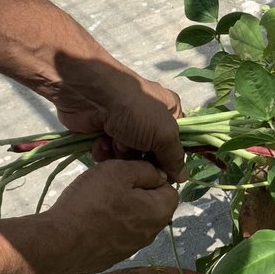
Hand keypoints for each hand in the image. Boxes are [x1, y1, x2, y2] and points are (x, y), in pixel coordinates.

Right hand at [43, 160, 179, 273]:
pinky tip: (90, 220)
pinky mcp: (112, 258)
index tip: (129, 172)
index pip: (169, 189)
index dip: (151, 176)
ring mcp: (131, 250)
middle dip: (136, 193)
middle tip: (111, 184)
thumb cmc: (92, 201)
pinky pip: (116, 236)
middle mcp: (151, 235)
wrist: (60, 242)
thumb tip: (160, 175)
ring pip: (133, 221)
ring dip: (122, 210)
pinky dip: (108, 227)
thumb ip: (146, 170)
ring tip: (98, 201)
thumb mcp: (120, 171)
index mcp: (160, 213)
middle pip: (151, 206)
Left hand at [52, 64, 184, 181]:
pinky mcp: (102, 133)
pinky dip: (104, 150)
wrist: (91, 94)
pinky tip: (100, 141)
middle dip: (142, 159)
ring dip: (121, 155)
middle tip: (137, 154)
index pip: (177, 144)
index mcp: (170, 113)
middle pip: (152, 155)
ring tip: (115, 142)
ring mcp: (125, 126)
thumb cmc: (134, 110)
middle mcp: (148, 120)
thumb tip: (183, 179)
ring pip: (128, 158)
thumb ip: (175, 158)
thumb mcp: (164, 134)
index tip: (166, 175)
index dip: (171, 162)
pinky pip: (108, 154)